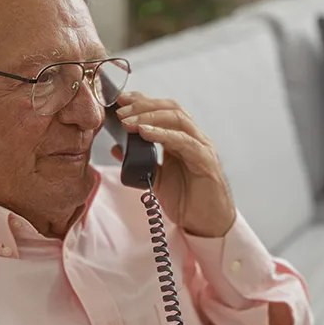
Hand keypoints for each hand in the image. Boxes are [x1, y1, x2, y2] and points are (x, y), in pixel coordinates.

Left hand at [113, 92, 235, 237]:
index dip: (141, 101)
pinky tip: (143, 134)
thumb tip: (117, 147)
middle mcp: (193, 138)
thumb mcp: (156, 178)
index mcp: (182, 139)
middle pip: (170, 108)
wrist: (206, 225)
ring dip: (148, 116)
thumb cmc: (186, 201)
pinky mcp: (205, 161)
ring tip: (126, 121)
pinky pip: (183, 142)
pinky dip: (162, 134)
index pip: (163, 110)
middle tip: (119, 110)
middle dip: (142, 105)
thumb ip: (140, 162)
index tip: (119, 100)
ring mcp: (201, 147)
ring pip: (177, 119)